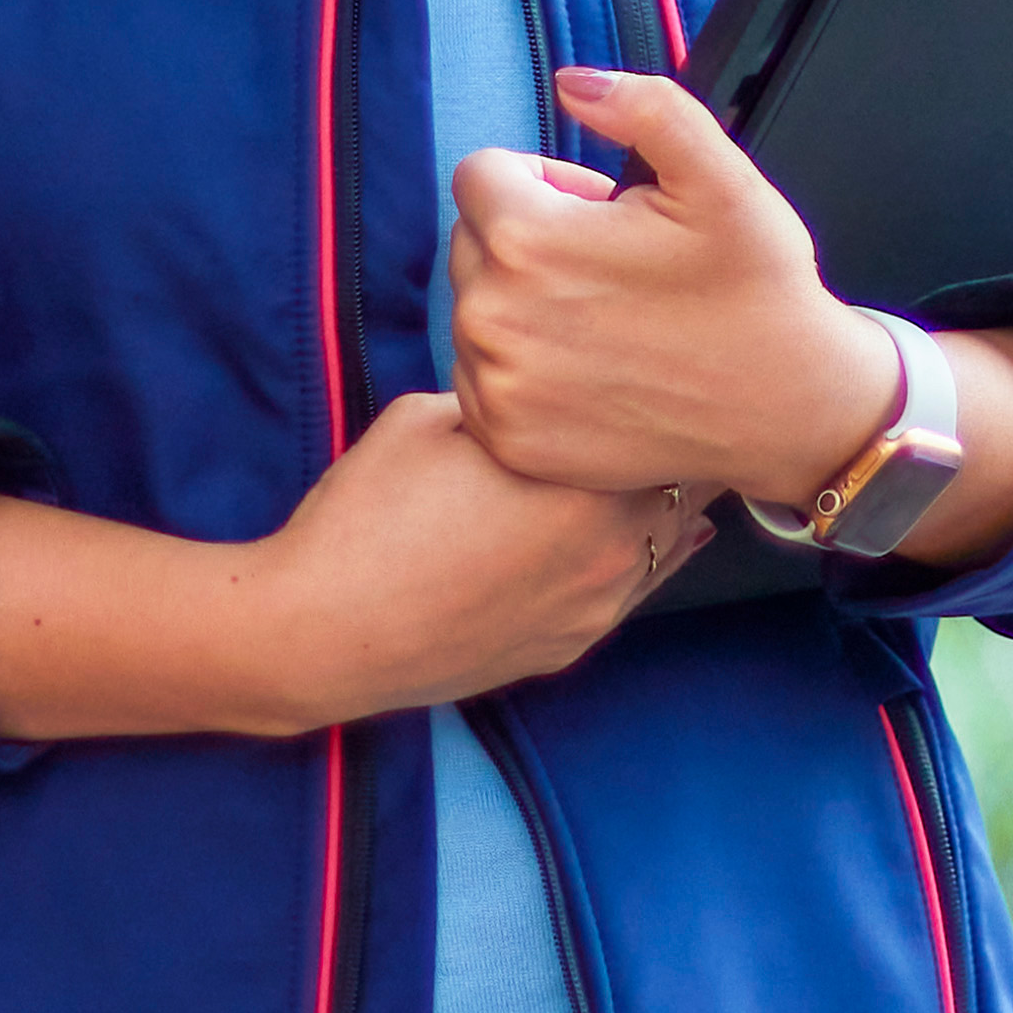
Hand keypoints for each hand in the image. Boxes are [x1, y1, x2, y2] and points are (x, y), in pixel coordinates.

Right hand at [249, 390, 702, 719]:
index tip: (670, 366)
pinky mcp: (570, 646)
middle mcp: (612, 548)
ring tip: (687, 463)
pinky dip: (653, 555)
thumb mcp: (430, 416)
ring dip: (675, 503)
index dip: (670, 391)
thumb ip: (505, 399)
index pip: (666, 426)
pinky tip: (673, 532)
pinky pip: (636, 591)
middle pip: (685, 485)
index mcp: (586, 479)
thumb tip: (537, 389)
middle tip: (683, 407)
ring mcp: (595, 606)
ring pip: (672, 543)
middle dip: (679, 446)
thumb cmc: (368, 516)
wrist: (326, 633)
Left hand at [448, 69, 896, 499]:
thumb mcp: (720, 176)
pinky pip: (481, 377)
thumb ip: (644, 106)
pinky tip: (591, 368)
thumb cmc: (756, 289)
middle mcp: (492, 319)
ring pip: (475, 308)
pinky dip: (523, 367)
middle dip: (529, 238)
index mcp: (529, 241)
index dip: (545, 180)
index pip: (481, 174)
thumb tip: (572, 82)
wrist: (787, 408)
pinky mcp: (507, 440)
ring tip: (604, 318)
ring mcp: (496, 388)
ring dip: (522, 302)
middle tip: (611, 265)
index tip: (602, 210)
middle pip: (473, 240)